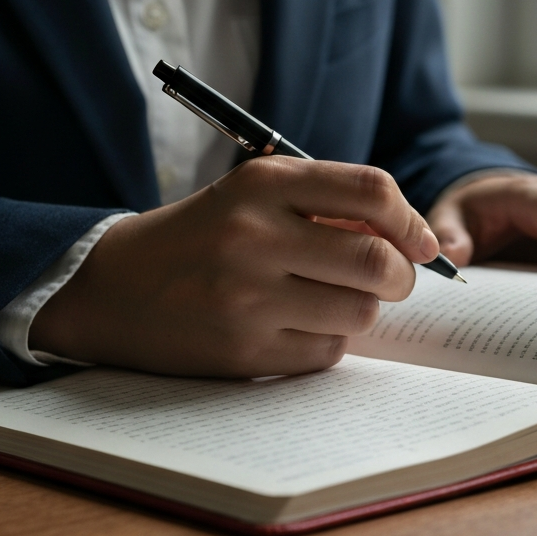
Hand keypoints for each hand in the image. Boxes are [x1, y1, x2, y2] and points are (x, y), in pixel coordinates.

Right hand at [30, 158, 439, 377]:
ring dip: (362, 310)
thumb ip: (326, 206)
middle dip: (402, 276)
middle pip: (377, 261)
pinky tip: (298, 327)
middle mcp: (255, 235)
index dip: (411, 220)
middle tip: (392, 280)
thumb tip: (408, 239)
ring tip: (333, 301)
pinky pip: (327, 352)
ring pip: (360, 313)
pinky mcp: (243, 350)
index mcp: (262, 183)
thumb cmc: (201, 236)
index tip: (423, 242)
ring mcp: (247, 297)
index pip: (370, 190)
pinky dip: (329, 342)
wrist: (113, 288)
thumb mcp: (252, 196)